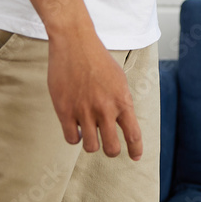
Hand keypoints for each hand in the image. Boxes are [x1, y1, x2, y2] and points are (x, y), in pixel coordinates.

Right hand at [47, 27, 142, 159]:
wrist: (75, 44)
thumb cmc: (99, 60)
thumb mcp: (119, 80)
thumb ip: (121, 102)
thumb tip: (121, 122)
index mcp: (122, 100)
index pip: (133, 133)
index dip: (135, 149)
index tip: (136, 157)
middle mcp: (105, 109)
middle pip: (111, 148)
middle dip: (112, 151)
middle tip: (109, 148)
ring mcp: (84, 111)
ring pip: (91, 147)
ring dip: (92, 144)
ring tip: (91, 135)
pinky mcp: (64, 111)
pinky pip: (71, 138)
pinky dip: (75, 137)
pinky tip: (76, 129)